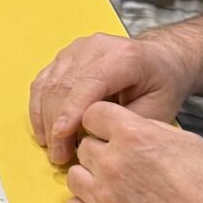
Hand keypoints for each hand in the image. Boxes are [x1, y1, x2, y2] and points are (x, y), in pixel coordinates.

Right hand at [30, 30, 193, 163]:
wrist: (161, 59)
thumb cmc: (163, 84)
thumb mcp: (159, 108)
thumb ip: (126, 123)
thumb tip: (94, 140)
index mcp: (124, 56)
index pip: (89, 82)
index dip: (71, 110)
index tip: (60, 137)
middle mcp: (96, 46)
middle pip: (64, 84)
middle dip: (56, 124)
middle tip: (59, 156)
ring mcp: (77, 49)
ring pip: (49, 84)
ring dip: (45, 119)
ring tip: (53, 148)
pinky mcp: (65, 56)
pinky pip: (43, 81)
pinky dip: (39, 108)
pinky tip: (44, 130)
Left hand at [63, 102, 202, 202]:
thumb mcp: (186, 141)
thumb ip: (148, 130)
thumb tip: (126, 127)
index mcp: (133, 135)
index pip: (92, 113)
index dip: (104, 123)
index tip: (112, 133)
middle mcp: (112, 163)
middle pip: (84, 146)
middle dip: (101, 151)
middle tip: (126, 166)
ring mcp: (103, 199)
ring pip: (75, 176)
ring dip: (91, 179)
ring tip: (118, 188)